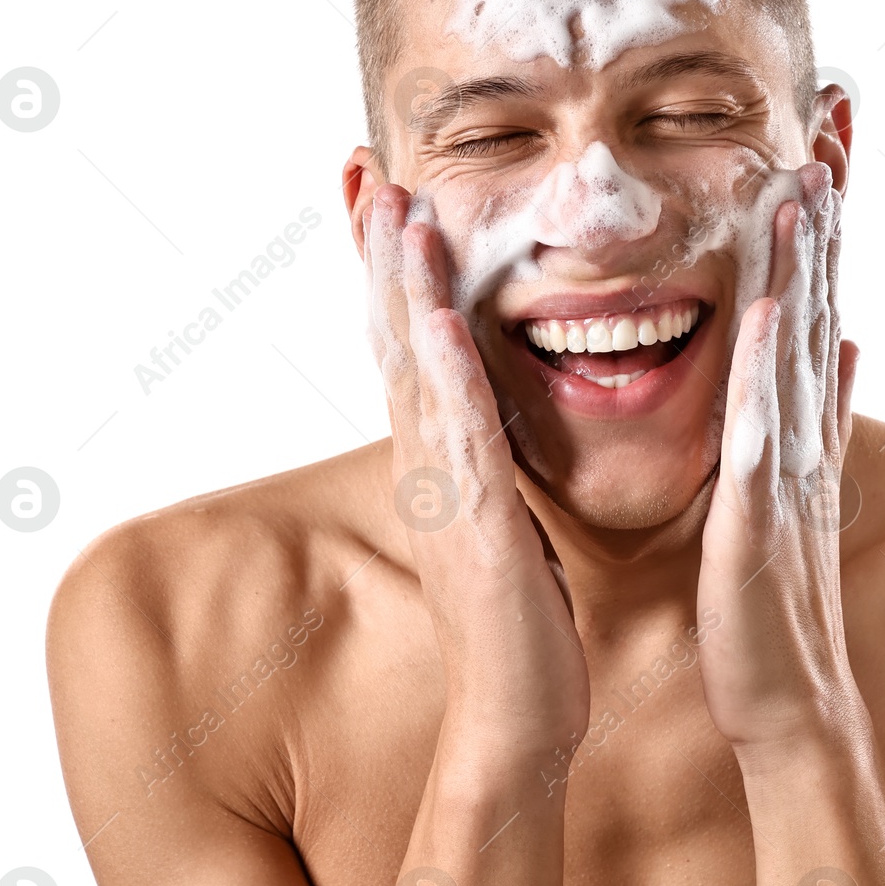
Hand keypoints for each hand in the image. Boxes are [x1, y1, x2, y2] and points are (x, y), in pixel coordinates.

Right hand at [365, 184, 589, 762]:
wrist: (517, 717)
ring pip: (412, 371)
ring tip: (392, 206)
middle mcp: (427, 463)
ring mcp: (441, 492)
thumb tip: (487, 409)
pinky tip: (432, 311)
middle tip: (364, 168)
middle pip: (391, 338)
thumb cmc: (520, 618)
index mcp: (441, 458)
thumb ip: (487, 457)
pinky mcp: (471, 526)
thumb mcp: (499, 517)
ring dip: (399, 286)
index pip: (408, 343)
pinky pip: (455, 433)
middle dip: (378, 251)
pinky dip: (440, 368)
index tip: (384, 193)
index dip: (391, 268)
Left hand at [695, 163, 864, 753]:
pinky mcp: (761, 516)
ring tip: (807, 186)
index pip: (813, 311)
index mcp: (801, 430)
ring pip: (799, 352)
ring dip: (805, 269)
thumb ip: (818, 417)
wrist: (786, 698)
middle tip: (827, 128)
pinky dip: (772, 368)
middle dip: (822, 221)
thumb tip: (849, 346)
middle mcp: (804, 437)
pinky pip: (766, 430)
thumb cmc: (772, 599)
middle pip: (818, 309)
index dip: (820, 233)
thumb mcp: (796, 492)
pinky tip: (772, 309)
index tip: (820, 153)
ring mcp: (789, 472)